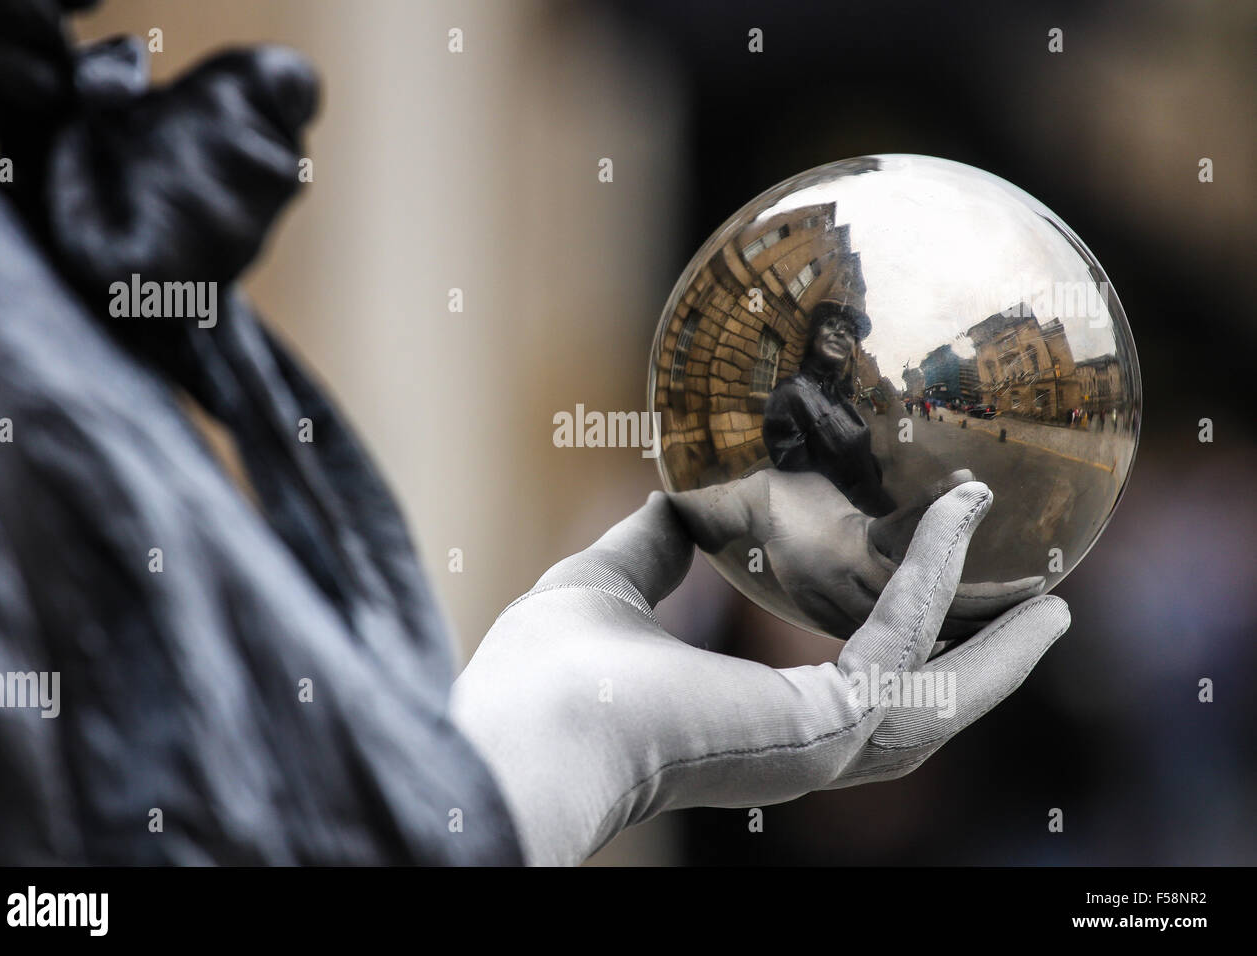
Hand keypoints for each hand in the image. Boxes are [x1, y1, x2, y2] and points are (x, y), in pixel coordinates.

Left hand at [450, 482, 1069, 865]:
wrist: (529, 729)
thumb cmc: (548, 675)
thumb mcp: (610, 588)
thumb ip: (651, 548)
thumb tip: (671, 501)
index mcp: (748, 728)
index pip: (846, 703)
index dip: (896, 653)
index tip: (929, 603)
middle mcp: (795, 751)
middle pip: (920, 719)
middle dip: (979, 670)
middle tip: (1039, 620)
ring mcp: (819, 749)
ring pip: (943, 704)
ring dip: (999, 650)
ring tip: (1054, 606)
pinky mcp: (828, 726)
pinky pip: (905, 642)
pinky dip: (934, 577)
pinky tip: (956, 518)